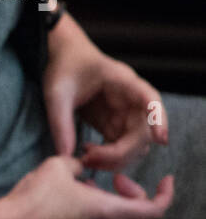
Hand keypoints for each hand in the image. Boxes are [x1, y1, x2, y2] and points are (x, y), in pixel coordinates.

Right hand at [0, 155, 173, 218]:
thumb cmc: (33, 199)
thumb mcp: (58, 166)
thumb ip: (79, 164)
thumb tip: (83, 166)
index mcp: (108, 212)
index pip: (155, 211)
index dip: (165, 195)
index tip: (164, 180)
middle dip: (142, 200)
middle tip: (122, 182)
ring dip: (121, 209)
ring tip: (95, 188)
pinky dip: (104, 217)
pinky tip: (78, 201)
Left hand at [44, 15, 168, 169]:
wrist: (63, 58)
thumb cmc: (64, 68)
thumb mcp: (56, 94)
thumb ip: (60, 123)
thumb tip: (65, 155)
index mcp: (123, 82)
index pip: (150, 99)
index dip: (159, 119)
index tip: (161, 138)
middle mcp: (130, 99)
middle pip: (142, 132)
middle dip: (121, 152)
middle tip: (89, 159)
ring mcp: (124, 114)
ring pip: (135, 144)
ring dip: (116, 159)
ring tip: (85, 159)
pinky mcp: (113, 124)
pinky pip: (121, 146)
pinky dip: (108, 157)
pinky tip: (86, 155)